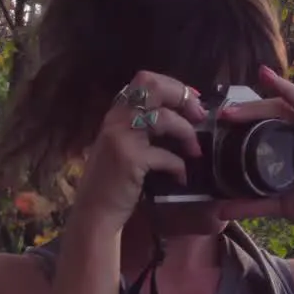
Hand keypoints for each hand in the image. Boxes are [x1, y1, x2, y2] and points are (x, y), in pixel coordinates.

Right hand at [72, 71, 205, 232]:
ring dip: (187, 133)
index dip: (174, 86)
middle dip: (183, 97)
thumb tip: (182, 117)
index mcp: (116, 113)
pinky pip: (166, 155)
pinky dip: (179, 166)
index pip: (145, 80)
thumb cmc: (113, 182)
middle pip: (153, 86)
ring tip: (195, 151)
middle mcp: (116, 119)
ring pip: (164, 118)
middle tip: (199, 115)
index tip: (193, 101)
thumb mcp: (124, 146)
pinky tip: (181, 178)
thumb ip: (143, 129)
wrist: (94, 213)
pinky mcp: (130, 159)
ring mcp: (121, 137)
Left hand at [215, 66, 293, 238]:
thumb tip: (218, 212)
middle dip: (254, 107)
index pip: (269, 117)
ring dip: (287, 91)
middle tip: (229, 112)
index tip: (225, 115)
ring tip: (267, 77)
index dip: (248, 113)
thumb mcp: (276, 204)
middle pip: (281, 109)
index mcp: (293, 141)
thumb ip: (250, 205)